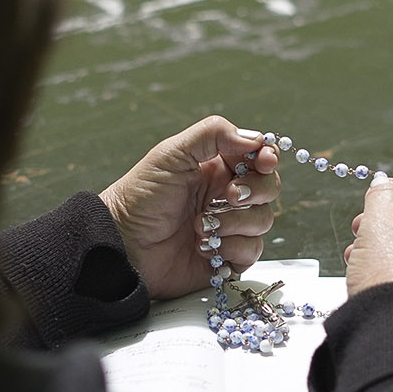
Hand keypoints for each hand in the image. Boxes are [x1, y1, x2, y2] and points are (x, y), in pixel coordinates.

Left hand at [100, 117, 281, 299]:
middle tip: (228, 196)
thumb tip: (256, 139)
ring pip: (263, 221)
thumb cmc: (140, 197)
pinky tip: (203, 247)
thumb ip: (213, 134)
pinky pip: (251, 252)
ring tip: (201, 226)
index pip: (258, 158)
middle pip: (269, 188)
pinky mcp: (227, 256)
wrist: (123, 244)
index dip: (266, 158)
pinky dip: (231, 248)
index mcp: (217, 167)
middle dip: (254, 191)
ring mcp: (229, 227)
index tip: (262, 162)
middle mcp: (226, 196)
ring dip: (234, 223)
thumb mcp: (171, 153)